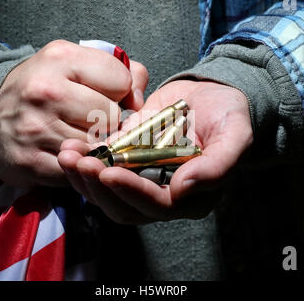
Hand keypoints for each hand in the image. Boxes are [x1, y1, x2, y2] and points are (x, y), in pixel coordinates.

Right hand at [0, 40, 147, 186]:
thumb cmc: (40, 87)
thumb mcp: (73, 63)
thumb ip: (118, 70)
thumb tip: (141, 100)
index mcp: (61, 59)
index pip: (122, 81)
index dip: (122, 92)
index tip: (108, 96)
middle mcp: (46, 92)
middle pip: (112, 117)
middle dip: (110, 122)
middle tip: (94, 121)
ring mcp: (37, 129)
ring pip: (98, 147)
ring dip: (97, 147)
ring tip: (81, 137)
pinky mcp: (31, 162)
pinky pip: (78, 170)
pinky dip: (81, 166)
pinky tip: (71, 155)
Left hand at [58, 80, 252, 223]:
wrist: (210, 95)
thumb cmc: (228, 115)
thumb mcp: (235, 135)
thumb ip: (217, 166)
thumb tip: (183, 189)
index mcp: (191, 196)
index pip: (158, 205)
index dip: (133, 193)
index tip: (110, 173)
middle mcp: (162, 194)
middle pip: (125, 207)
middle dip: (99, 188)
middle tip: (79, 163)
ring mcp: (141, 179)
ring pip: (107, 193)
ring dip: (84, 178)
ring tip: (68, 155)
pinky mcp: (126, 162)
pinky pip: (101, 170)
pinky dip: (84, 161)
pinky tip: (71, 148)